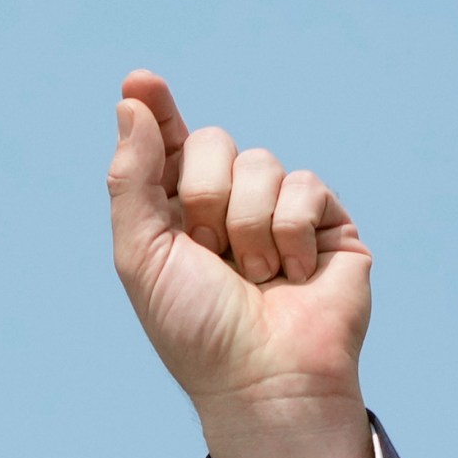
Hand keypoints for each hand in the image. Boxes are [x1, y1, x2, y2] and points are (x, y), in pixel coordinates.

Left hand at [106, 70, 375, 457]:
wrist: (261, 377)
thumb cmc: (195, 327)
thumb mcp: (142, 254)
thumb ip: (133, 178)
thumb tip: (130, 102)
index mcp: (177, 211)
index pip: (169, 144)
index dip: (157, 109)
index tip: (140, 80)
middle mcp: (228, 203)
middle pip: (214, 142)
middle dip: (204, 197)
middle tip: (210, 253)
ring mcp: (280, 209)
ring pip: (260, 162)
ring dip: (248, 226)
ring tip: (254, 276)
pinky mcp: (327, 221)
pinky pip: (303, 186)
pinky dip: (289, 233)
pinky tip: (292, 275)